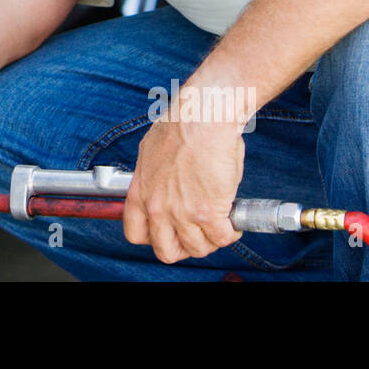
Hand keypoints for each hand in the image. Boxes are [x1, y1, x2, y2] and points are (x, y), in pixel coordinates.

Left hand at [121, 99, 245, 263]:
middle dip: (184, 247)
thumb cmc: (181, 125)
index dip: (154, 237)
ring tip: (218, 226)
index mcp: (140, 192)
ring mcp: (181, 213)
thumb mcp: (150, 152)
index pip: (135, 234)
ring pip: (197, 248)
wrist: (202, 117)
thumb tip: (163, 184)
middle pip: (166, 250)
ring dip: (210, 240)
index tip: (168, 232)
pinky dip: (230, 233)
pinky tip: (232, 222)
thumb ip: (153, 177)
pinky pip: (221, 238)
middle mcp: (157, 207)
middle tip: (197, 234)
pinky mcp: (208, 212)